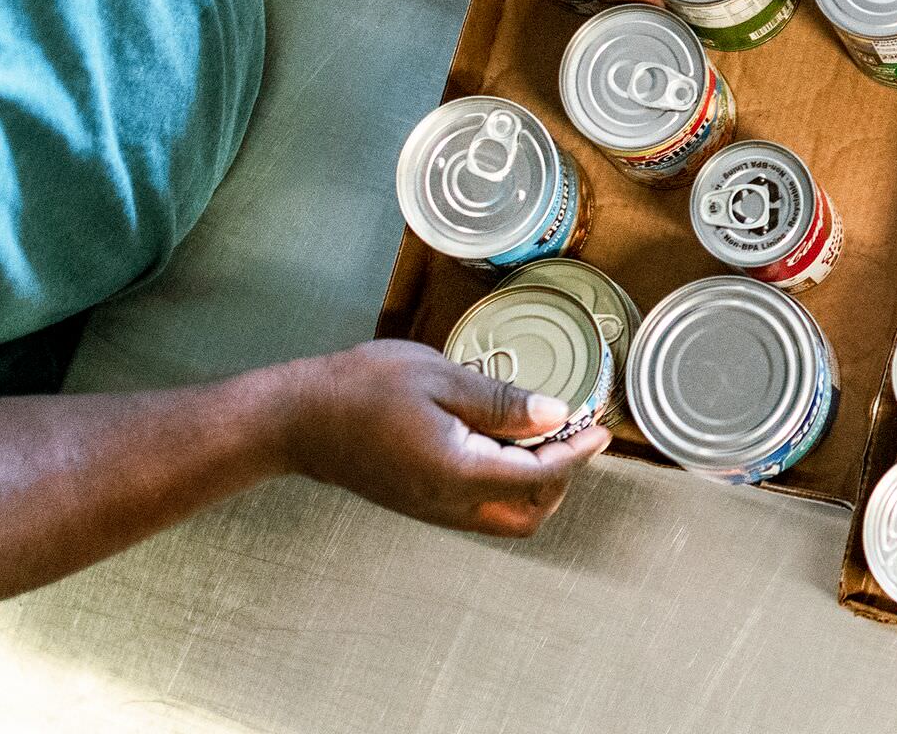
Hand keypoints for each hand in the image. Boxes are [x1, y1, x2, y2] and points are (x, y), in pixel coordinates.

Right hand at [275, 339, 609, 537]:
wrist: (298, 419)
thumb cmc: (360, 389)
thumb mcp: (439, 378)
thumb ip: (502, 401)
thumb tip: (556, 414)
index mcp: (460, 472)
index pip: (541, 476)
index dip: (578, 453)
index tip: (599, 429)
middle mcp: (450, 503)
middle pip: (530, 514)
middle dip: (560, 479)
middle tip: (569, 435)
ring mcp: (434, 509)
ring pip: (506, 518)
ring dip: (534, 486)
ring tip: (538, 436)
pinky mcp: (422, 503)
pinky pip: (480, 509)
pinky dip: (505, 485)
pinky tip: (500, 444)